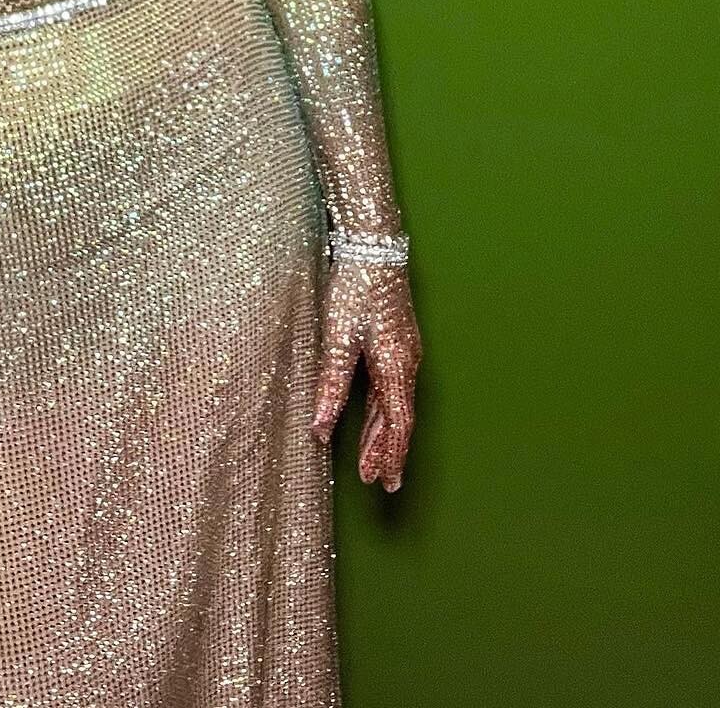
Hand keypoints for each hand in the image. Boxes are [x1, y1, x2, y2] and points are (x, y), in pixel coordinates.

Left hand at [309, 257, 420, 491]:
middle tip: (381, 481)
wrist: (374, 247)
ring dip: (386, 432)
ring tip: (376, 458)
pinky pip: (394, 385)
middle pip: (401, 418)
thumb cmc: (356, 289)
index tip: (381, 481)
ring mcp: (405, 351)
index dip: (389, 455)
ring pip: (398, 402)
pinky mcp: (397, 340)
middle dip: (389, 451)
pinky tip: (377, 414)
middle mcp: (407, 362)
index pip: (398, 424)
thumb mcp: (338, 338)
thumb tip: (320, 426)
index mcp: (396, 366)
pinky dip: (386, 409)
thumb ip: (331, 384)